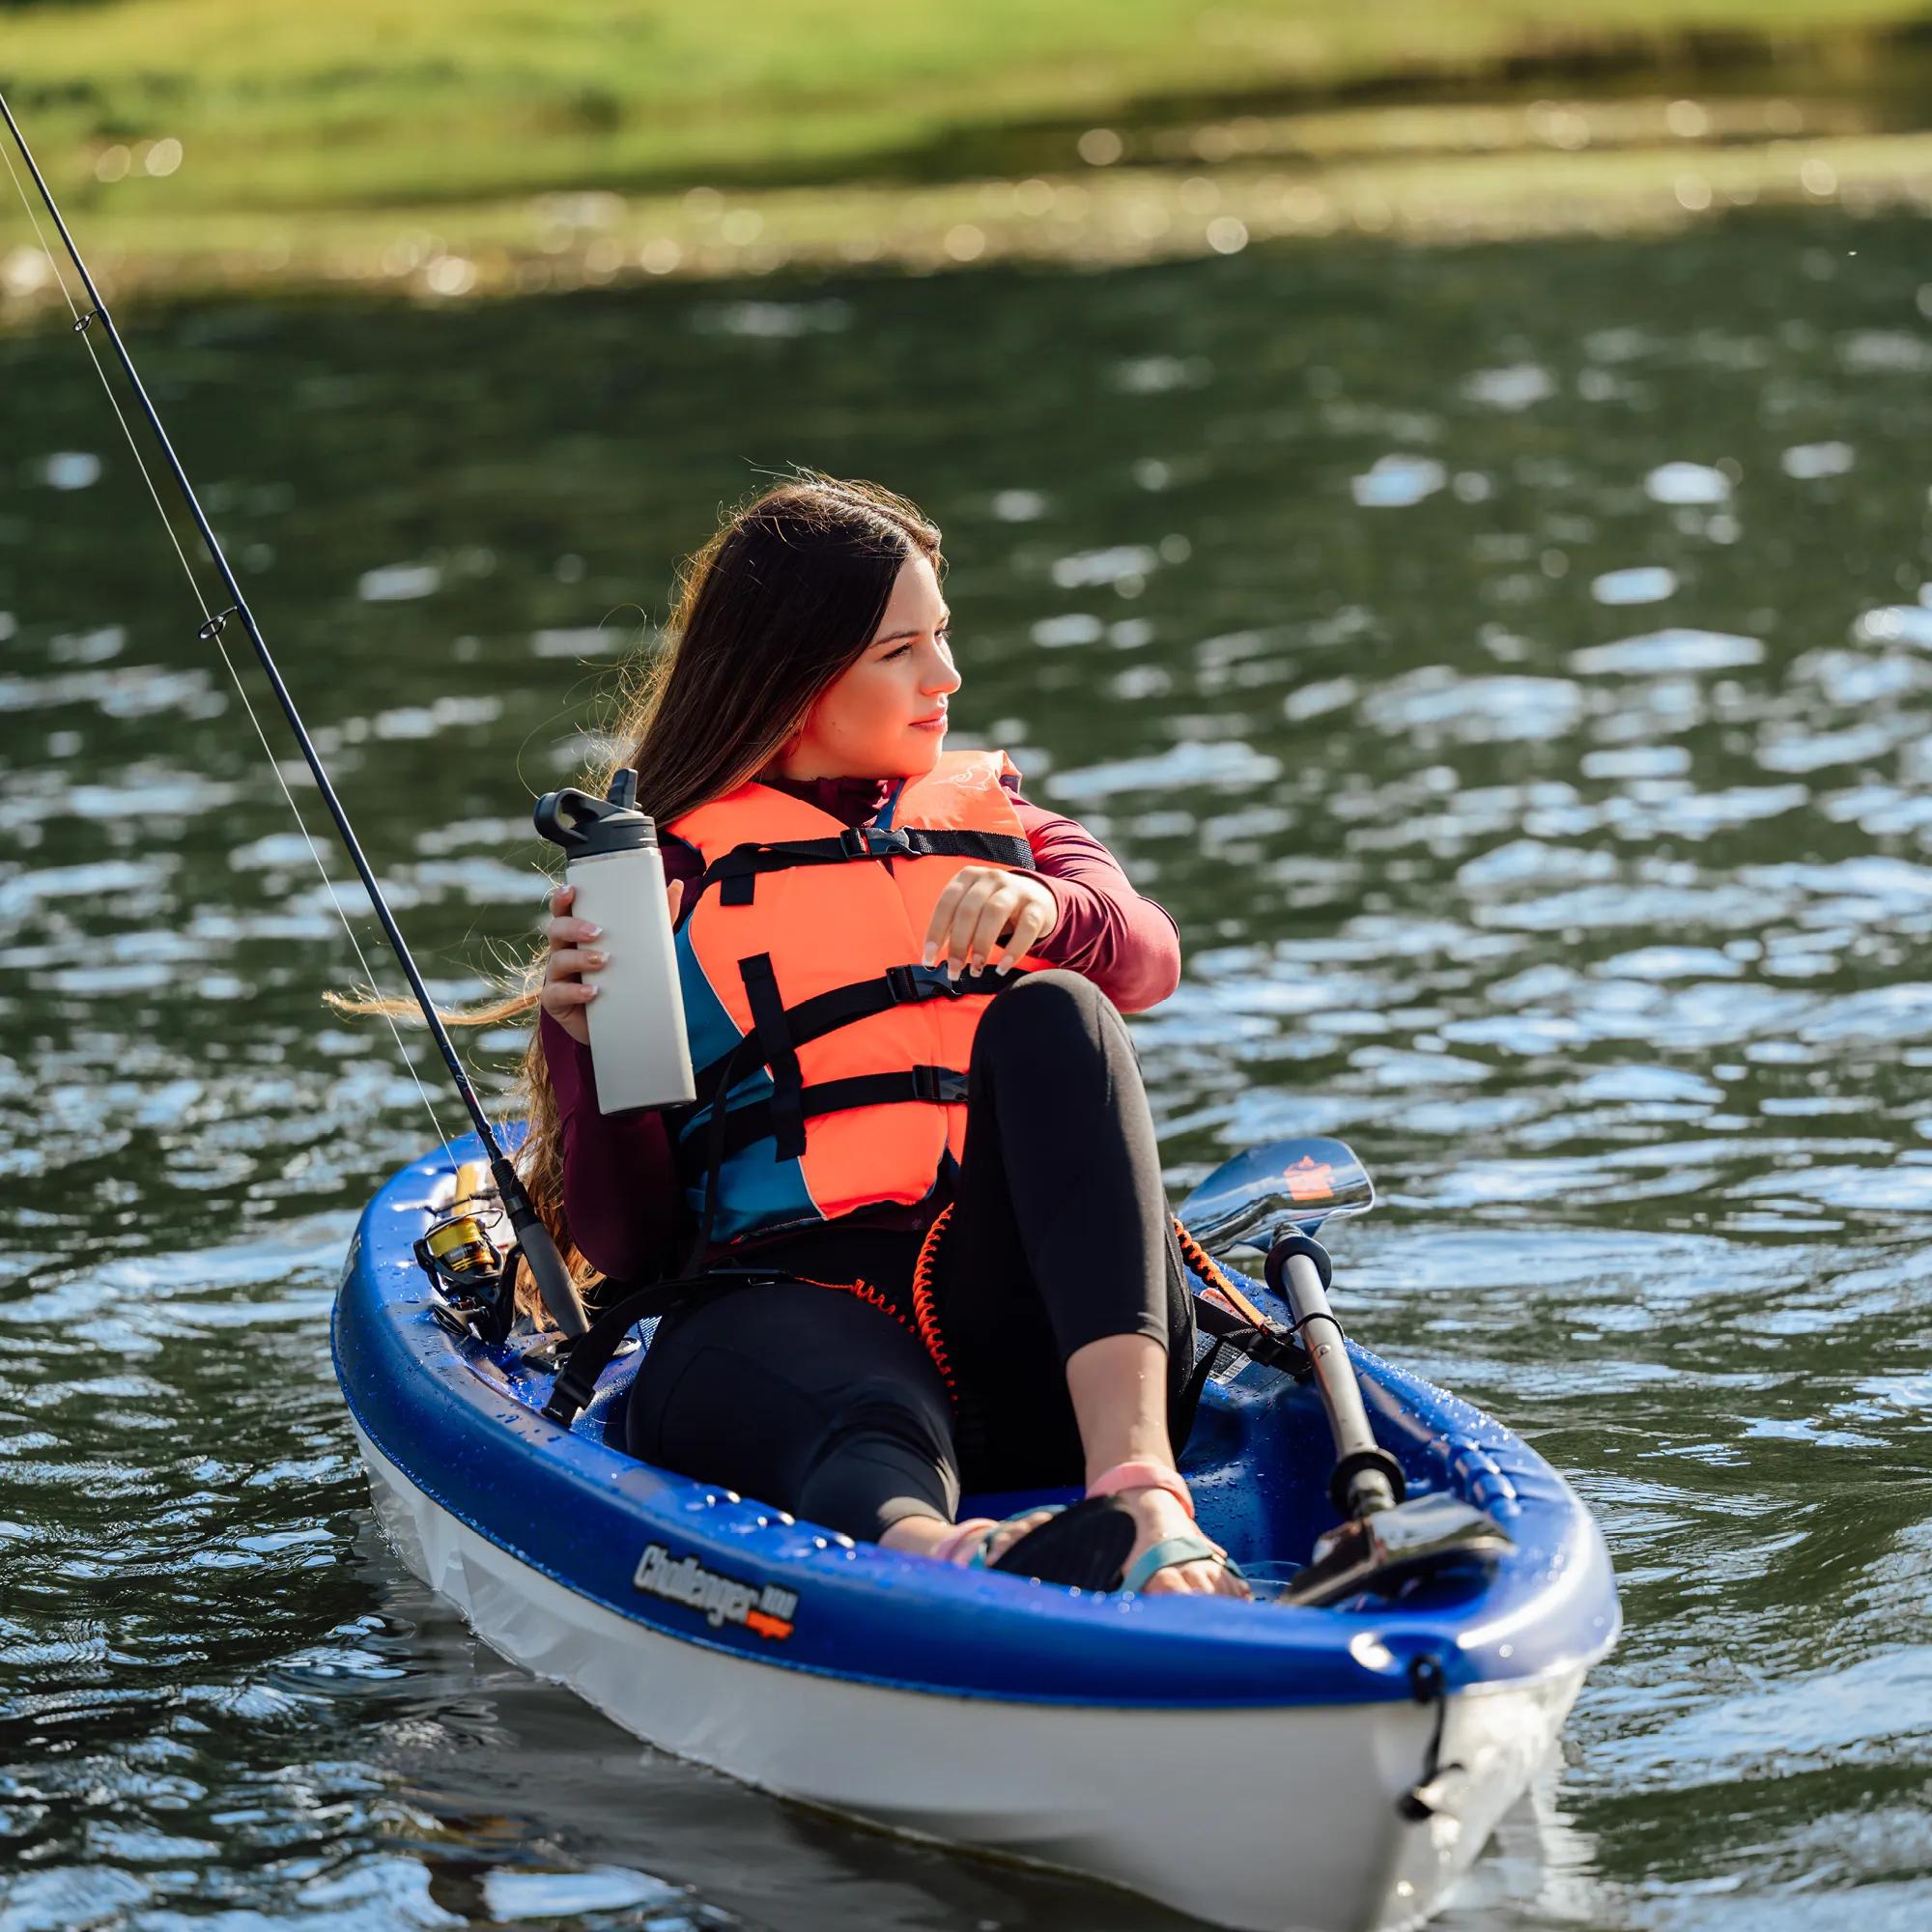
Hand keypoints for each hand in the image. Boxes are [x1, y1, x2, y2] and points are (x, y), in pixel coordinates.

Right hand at [540, 877, 682, 1043]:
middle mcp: (564, 951)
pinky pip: (557, 993)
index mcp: (579, 934)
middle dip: (573, 927)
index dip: (562, 899)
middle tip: (597, 932)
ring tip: (602, 961)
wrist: (625, 1024)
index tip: (571, 890)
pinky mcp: (556, 1002)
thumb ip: (660, 917)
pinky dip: (574, 992)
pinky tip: (592, 992)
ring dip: (579, 958)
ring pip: (557, 960)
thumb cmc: (629, 978)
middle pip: (556, 929)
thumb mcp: (647, 947)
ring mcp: (558, 977)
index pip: (564, 910)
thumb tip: (676, 884)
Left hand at [920, 865, 1057, 981]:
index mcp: (968, 877)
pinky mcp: (1037, 906)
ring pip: (994, 913)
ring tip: (976, 968)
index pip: (946, 903)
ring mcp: (1016, 890)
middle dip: (958, 944)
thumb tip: (933, 956)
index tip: (929, 959)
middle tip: (954, 970)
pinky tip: (1003, 967)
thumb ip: (953, 925)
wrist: (1039, 897)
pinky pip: (1026, 927)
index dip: (936, 932)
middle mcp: (991, 878)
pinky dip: (1014, 949)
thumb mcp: (972, 907)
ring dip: (981, 944)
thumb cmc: (995, 907)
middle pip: (969, 910)